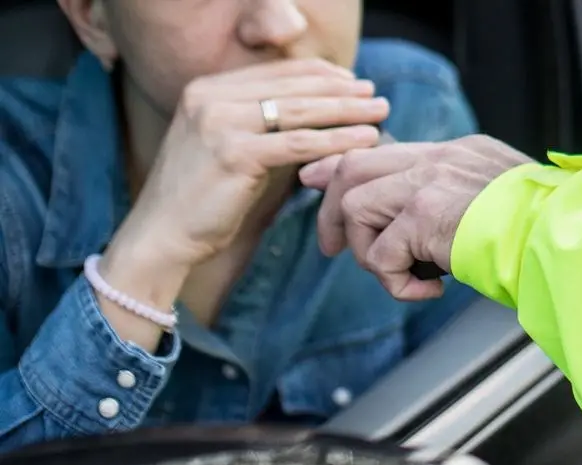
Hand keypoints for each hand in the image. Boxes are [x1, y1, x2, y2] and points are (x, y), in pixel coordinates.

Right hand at [118, 58, 389, 269]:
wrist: (161, 235)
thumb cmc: (199, 199)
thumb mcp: (224, 146)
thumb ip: (256, 123)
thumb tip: (310, 112)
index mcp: (206, 89)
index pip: (276, 73)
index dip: (320, 75)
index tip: (353, 82)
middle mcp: (209, 97)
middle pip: (292, 87)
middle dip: (340, 90)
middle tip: (375, 96)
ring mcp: (219, 123)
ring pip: (300, 112)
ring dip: (346, 111)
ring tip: (380, 114)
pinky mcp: (234, 154)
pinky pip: (299, 144)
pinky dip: (336, 141)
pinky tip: (364, 141)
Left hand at [299, 134, 532, 299]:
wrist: (568, 238)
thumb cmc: (546, 234)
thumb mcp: (500, 204)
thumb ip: (461, 202)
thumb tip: (427, 234)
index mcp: (458, 153)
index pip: (385, 149)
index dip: (342, 167)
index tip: (317, 181)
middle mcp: (440, 159)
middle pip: (354, 166)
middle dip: (333, 212)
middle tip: (335, 250)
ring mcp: (430, 182)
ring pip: (356, 207)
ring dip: (370, 255)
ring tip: (407, 278)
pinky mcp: (424, 215)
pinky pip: (380, 256)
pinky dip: (396, 284)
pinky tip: (431, 291)